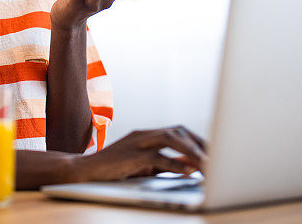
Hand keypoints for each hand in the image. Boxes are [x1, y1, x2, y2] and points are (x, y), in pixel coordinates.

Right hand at [71, 126, 207, 181]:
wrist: (84, 171)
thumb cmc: (114, 170)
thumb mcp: (143, 165)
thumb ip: (165, 163)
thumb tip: (190, 166)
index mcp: (148, 135)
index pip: (179, 131)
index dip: (198, 141)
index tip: (215, 152)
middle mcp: (144, 135)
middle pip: (178, 131)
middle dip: (200, 144)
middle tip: (217, 158)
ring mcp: (136, 143)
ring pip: (171, 139)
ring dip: (192, 152)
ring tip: (208, 165)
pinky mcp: (130, 156)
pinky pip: (157, 157)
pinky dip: (175, 164)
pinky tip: (188, 172)